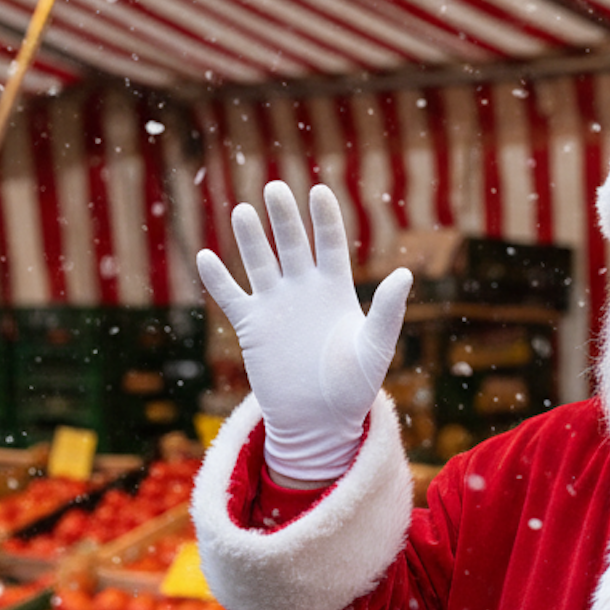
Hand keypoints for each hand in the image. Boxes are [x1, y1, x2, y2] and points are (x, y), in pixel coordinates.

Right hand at [196, 182, 411, 482]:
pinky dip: (218, 278)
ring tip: (243, 212)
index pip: (330, 242)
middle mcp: (304, 289)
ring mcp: (276, 305)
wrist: (319, 421)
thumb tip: (404, 274)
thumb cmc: (354, 387)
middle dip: (284, 217)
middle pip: (293, 243)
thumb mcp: (375, 348)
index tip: (318, 191)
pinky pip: (231, 296)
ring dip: (250, 239)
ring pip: (259, 262)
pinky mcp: (252, 326)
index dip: (324, 217)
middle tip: (275, 188)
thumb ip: (387, 311)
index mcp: (336, 289)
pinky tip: (205, 256)